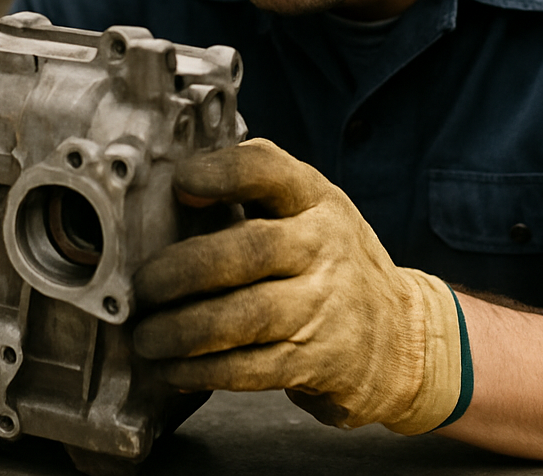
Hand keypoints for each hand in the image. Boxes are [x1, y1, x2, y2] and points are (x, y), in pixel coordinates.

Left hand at [132, 139, 467, 433]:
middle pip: (247, 251)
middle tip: (143, 285)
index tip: (180, 183)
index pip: (269, 171)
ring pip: (243, 317)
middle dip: (182, 270)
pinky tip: (172, 370)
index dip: (221, 173)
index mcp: (314, 199)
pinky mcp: (317, 361)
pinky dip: (201, 372)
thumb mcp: (309, 208)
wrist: (400, 337)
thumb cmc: (331, 260)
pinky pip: (249, 368)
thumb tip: (174, 182)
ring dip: (182, 330)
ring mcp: (323, 306)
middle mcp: (323, 247)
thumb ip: (254, 189)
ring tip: (145, 336)